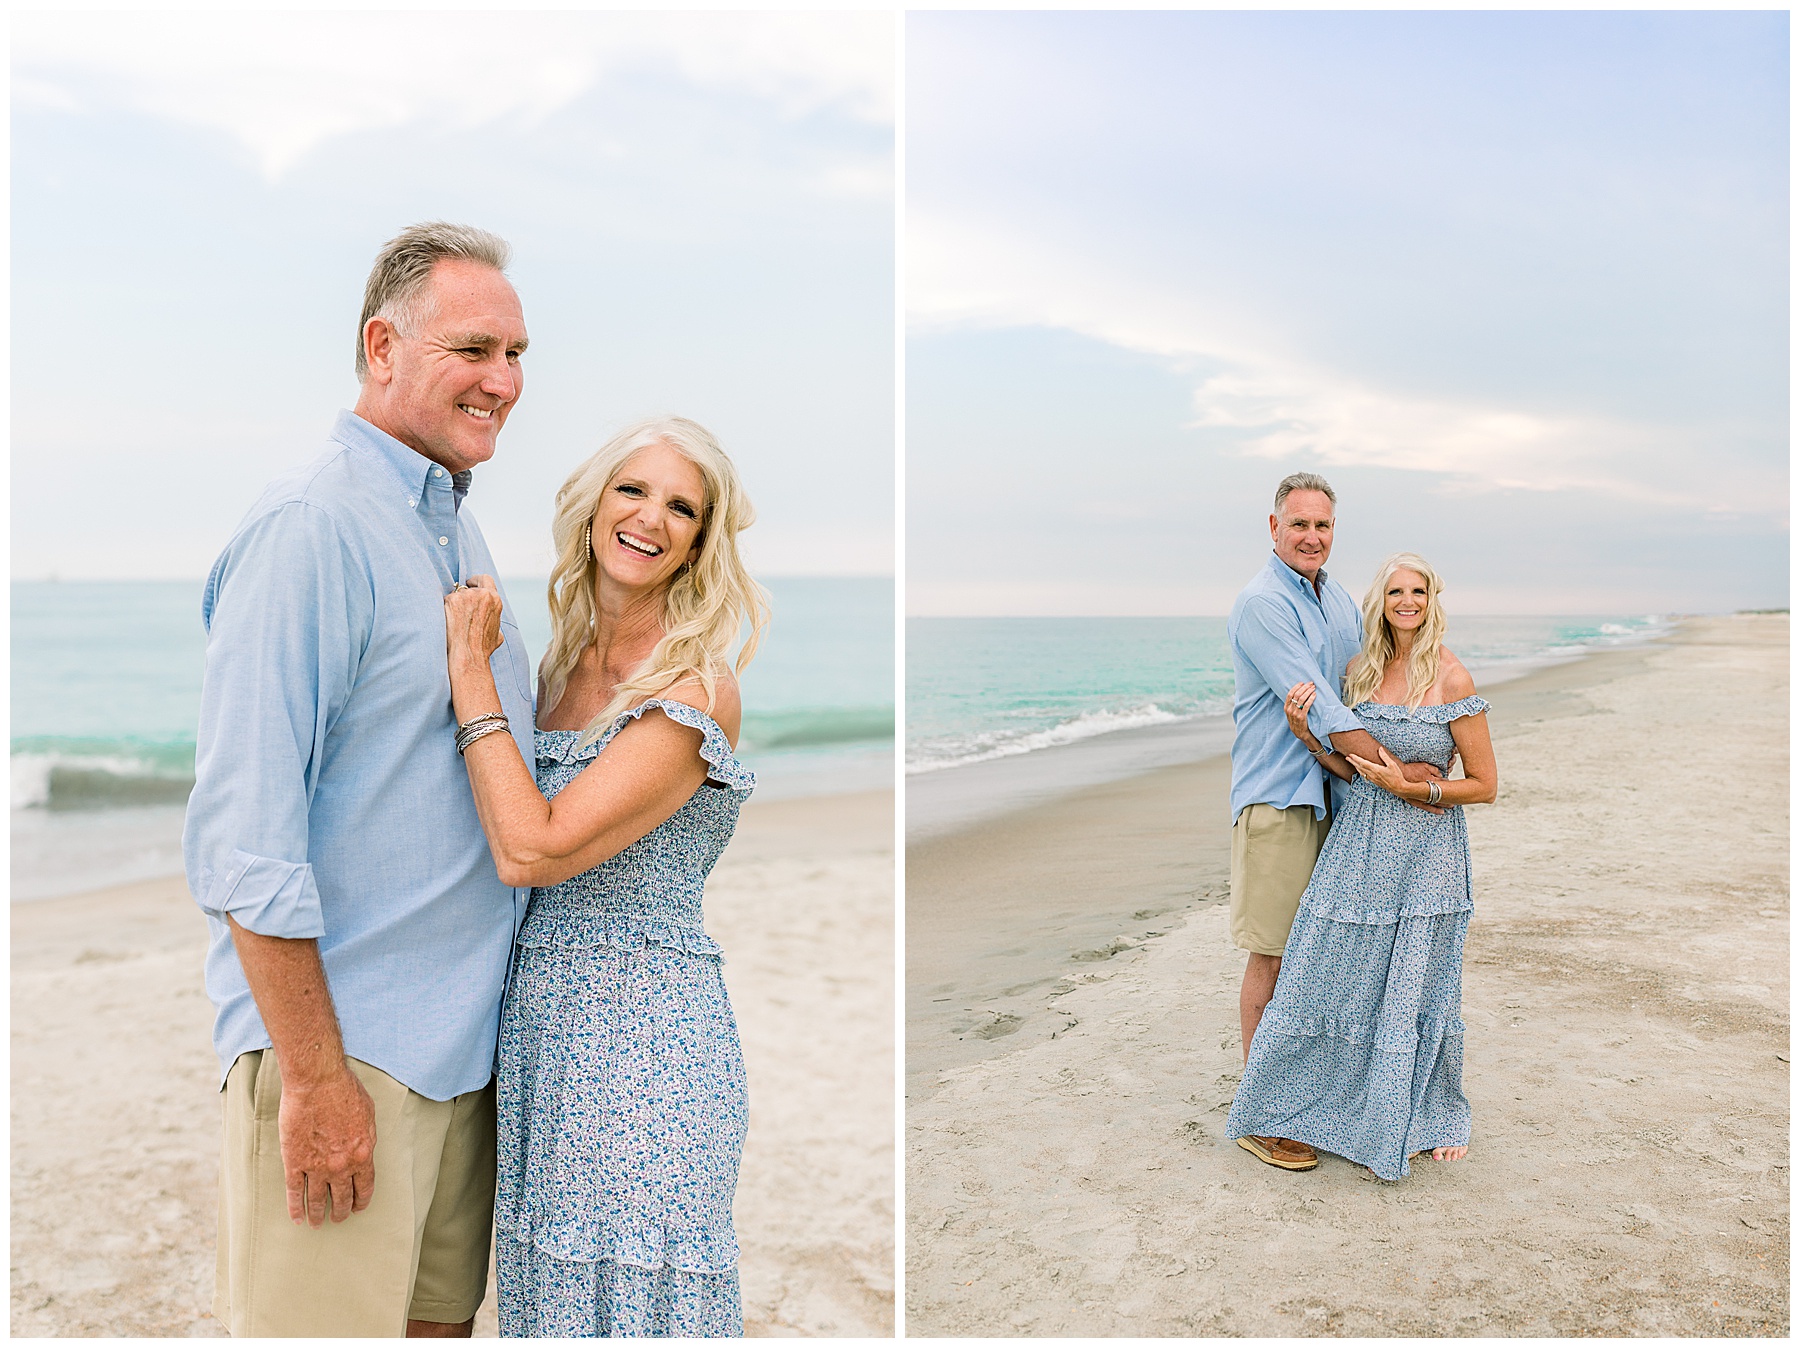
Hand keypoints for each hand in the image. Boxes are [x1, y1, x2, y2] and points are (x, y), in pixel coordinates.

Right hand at [279, 1065, 376, 1226]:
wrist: (318, 1082)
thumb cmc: (345, 1091)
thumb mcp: (368, 1115)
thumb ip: (365, 1137)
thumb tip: (364, 1148)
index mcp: (363, 1154)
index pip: (365, 1187)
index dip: (361, 1200)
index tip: (357, 1208)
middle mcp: (341, 1166)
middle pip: (342, 1197)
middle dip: (340, 1211)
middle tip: (338, 1218)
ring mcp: (316, 1166)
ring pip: (317, 1199)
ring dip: (317, 1214)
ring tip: (317, 1223)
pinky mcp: (294, 1162)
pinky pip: (295, 1192)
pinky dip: (295, 1207)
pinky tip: (296, 1217)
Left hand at [444, 574, 504, 668]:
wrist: (469, 655)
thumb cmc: (482, 648)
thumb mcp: (497, 634)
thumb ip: (494, 621)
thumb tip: (492, 624)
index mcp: (495, 600)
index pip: (485, 579)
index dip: (476, 581)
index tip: (470, 584)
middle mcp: (482, 595)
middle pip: (468, 587)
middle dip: (463, 595)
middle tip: (458, 607)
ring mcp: (466, 596)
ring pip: (456, 594)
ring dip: (453, 605)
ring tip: (454, 622)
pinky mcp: (452, 600)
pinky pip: (446, 602)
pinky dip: (445, 610)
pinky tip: (447, 622)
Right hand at [1283, 682, 1318, 743]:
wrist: (1301, 734)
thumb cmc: (1298, 721)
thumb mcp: (1291, 713)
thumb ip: (1292, 705)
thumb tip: (1298, 692)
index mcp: (1286, 708)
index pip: (1289, 694)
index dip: (1296, 687)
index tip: (1302, 683)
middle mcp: (1289, 710)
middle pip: (1296, 695)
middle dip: (1304, 687)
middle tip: (1310, 684)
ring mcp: (1295, 714)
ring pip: (1301, 699)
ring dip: (1308, 691)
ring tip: (1313, 688)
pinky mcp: (1302, 717)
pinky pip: (1307, 705)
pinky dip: (1311, 699)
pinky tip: (1314, 695)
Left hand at [1345, 744, 1443, 813]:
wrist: (1399, 788)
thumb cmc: (1397, 776)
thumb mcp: (1392, 765)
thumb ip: (1385, 756)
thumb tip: (1380, 749)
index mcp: (1376, 769)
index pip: (1363, 763)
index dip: (1356, 759)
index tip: (1350, 755)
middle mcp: (1372, 775)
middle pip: (1360, 767)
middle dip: (1353, 762)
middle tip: (1347, 757)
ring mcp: (1373, 779)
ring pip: (1361, 772)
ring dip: (1355, 766)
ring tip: (1351, 762)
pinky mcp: (1375, 782)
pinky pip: (1365, 776)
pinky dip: (1360, 771)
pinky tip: (1360, 770)